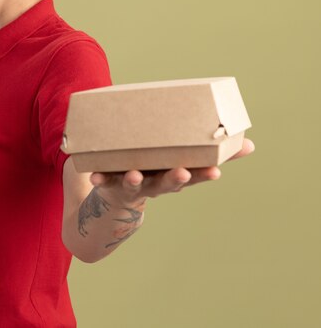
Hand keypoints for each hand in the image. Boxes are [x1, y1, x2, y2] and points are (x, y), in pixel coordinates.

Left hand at [89, 138, 254, 206]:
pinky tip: (94, 177)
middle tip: (183, 173)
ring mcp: (131, 185)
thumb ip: (212, 152)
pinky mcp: (110, 183)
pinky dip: (100, 179)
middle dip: (174, 179)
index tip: (215, 172)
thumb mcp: (183, 161)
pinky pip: (104, 181)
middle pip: (166, 183)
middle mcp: (154, 183)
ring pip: (136, 184)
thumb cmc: (154, 171)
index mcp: (172, 175)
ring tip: (135, 175)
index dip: (203, 174)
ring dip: (136, 181)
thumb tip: (250, 144)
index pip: (193, 176)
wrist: (117, 200)